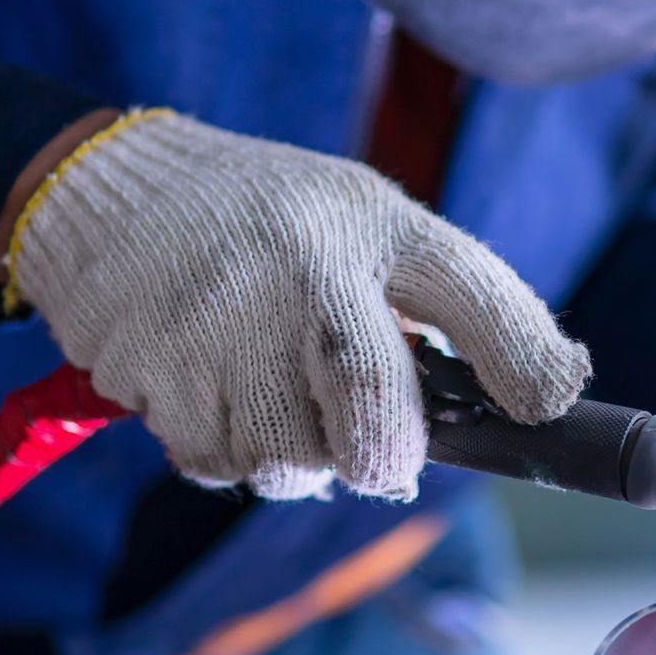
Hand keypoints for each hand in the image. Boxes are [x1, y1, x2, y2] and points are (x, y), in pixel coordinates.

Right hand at [8, 111, 590, 499]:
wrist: (109, 191)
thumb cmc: (269, 224)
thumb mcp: (362, 222)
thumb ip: (436, 302)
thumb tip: (536, 397)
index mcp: (373, 225)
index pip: (471, 293)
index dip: (523, 358)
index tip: (546, 406)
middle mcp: (304, 268)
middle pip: (372, 413)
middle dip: (383, 456)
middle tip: (376, 449)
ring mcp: (225, 323)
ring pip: (290, 461)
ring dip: (296, 455)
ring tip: (275, 390)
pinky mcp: (158, 371)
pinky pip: (221, 463)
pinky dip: (231, 450)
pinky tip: (218, 388)